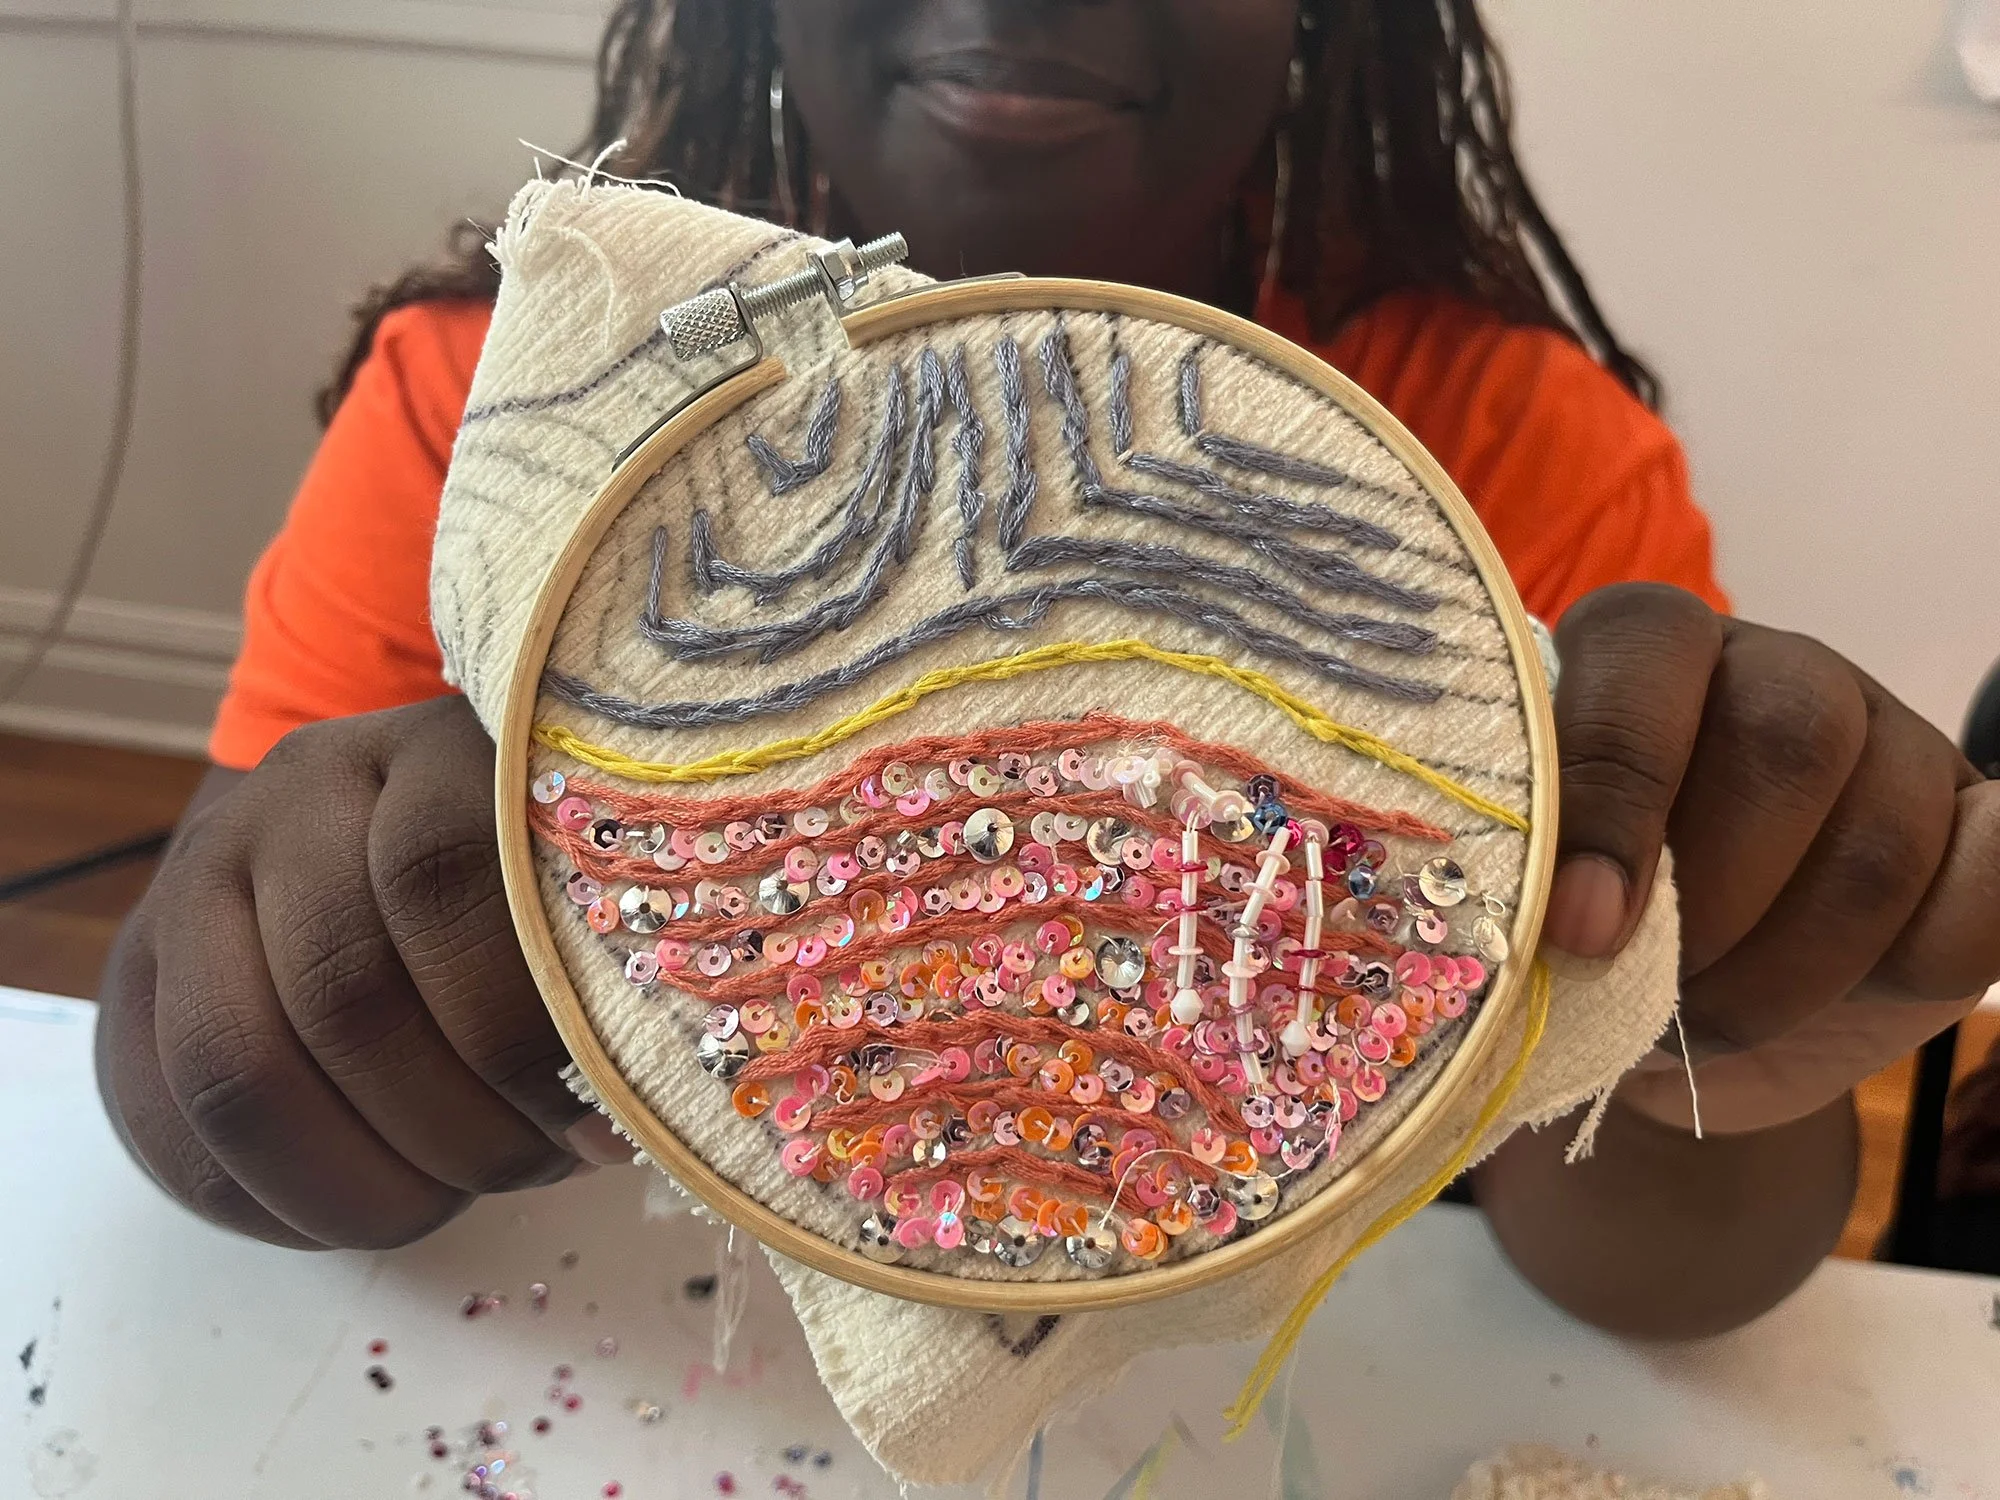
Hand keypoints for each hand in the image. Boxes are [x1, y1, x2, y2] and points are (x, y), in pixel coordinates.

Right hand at [95, 696, 623, 1249]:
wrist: (373, 825)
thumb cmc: (529, 876)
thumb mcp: (585, 872)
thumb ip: (607, 949)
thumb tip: (634, 1111)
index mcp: (421, 753)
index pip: (441, 875)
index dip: (523, 1027)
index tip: (604, 1117)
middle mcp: (291, 799)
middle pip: (343, 993)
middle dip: (460, 1126)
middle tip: (538, 1164)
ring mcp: (192, 884)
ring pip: (241, 1075)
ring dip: (370, 1181)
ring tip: (463, 1191)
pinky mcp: (131, 985)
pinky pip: (176, 1140)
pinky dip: (288, 1208)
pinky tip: (383, 1203)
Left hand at [1546, 585, 1999, 1133]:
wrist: (1666, 1021)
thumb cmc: (1579, 942)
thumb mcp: (1537, 898)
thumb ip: (1541, 872)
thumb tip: (1571, 919)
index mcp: (1646, 648)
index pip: (1648, 652)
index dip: (1615, 788)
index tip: (1581, 927)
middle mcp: (1775, 672)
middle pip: (1787, 747)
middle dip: (1714, 905)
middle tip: (1654, 992)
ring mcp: (1890, 745)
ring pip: (1881, 847)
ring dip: (1787, 974)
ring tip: (1707, 1023)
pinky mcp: (1974, 832)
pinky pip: (1991, 890)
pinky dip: (1919, 961)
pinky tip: (1845, 996)